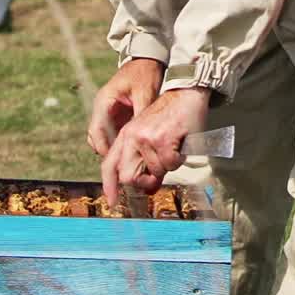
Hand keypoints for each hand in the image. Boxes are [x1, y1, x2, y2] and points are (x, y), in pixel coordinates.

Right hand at [86, 58, 163, 155]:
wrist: (147, 59)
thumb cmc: (144, 72)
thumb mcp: (144, 92)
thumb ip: (140, 113)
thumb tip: (141, 135)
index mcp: (104, 101)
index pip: (96, 130)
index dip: (105, 147)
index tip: (119, 159)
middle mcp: (102, 108)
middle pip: (96, 137)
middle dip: (108, 151)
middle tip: (124, 163)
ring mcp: (108, 112)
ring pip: (103, 138)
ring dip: (114, 148)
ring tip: (130, 159)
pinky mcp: (116, 115)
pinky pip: (113, 134)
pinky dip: (120, 142)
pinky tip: (134, 149)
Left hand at [101, 87, 209, 206]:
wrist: (186, 93)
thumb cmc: (169, 115)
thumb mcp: (149, 134)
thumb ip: (144, 160)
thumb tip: (148, 190)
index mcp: (126, 135)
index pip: (109, 165)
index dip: (109, 186)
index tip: (113, 202)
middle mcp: (132, 136)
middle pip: (128, 177)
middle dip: (144, 182)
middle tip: (157, 177)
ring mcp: (146, 138)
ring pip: (155, 172)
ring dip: (167, 166)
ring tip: (172, 148)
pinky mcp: (163, 139)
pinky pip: (170, 165)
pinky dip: (178, 160)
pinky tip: (179, 145)